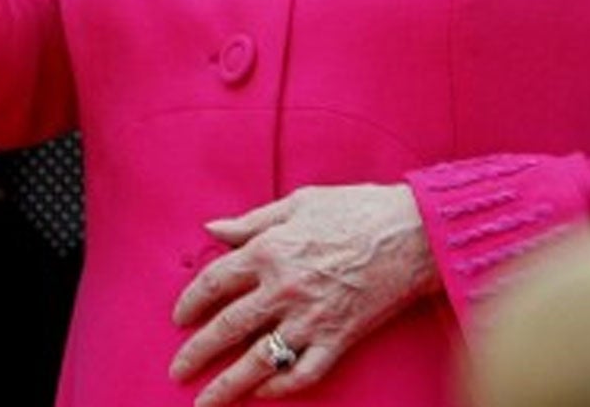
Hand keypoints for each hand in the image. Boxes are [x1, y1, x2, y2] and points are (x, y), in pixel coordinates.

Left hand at [170, 183, 437, 401]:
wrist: (413, 233)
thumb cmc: (355, 210)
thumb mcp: (297, 202)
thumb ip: (251, 221)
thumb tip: (211, 229)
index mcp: (269, 250)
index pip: (215, 282)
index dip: (190, 301)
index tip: (179, 318)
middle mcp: (284, 288)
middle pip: (228, 327)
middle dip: (197, 352)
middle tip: (177, 371)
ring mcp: (312, 318)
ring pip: (260, 359)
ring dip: (228, 384)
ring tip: (205, 403)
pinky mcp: (340, 339)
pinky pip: (304, 373)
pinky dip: (281, 387)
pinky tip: (262, 394)